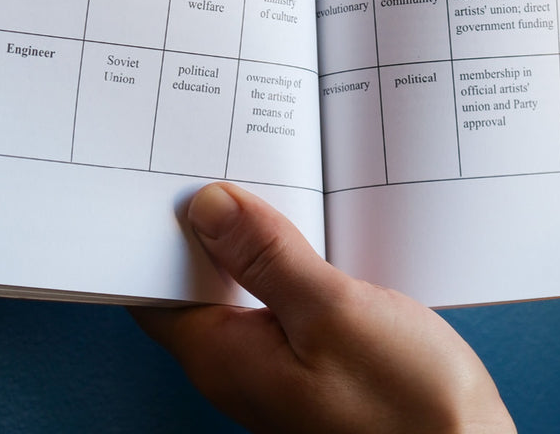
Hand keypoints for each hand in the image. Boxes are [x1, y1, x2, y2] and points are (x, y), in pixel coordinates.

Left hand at [130, 182, 513, 433]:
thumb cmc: (408, 406)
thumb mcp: (334, 312)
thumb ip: (267, 257)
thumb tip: (208, 206)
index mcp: (224, 357)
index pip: (155, 287)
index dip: (151, 229)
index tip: (166, 169)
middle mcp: (239, 365)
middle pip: (197, 279)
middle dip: (204, 221)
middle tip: (220, 152)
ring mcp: (277, 363)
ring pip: (241, 284)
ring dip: (250, 236)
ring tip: (264, 174)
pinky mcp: (316, 358)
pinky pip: (279, 298)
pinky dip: (284, 258)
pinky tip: (306, 227)